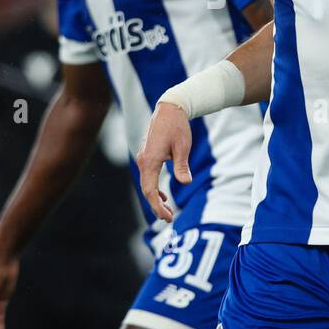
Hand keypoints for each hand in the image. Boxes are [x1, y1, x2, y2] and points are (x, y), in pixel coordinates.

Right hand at [135, 101, 192, 222]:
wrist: (169, 108)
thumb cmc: (177, 127)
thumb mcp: (183, 147)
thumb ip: (182, 166)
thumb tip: (185, 182)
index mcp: (150, 160)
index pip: (150, 190)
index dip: (157, 206)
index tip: (167, 217)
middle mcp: (143, 160)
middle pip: (146, 189)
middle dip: (156, 206)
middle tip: (168, 219)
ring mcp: (143, 157)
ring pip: (146, 183)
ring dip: (155, 198)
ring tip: (166, 210)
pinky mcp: (147, 155)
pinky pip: (147, 176)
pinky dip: (154, 187)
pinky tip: (163, 195)